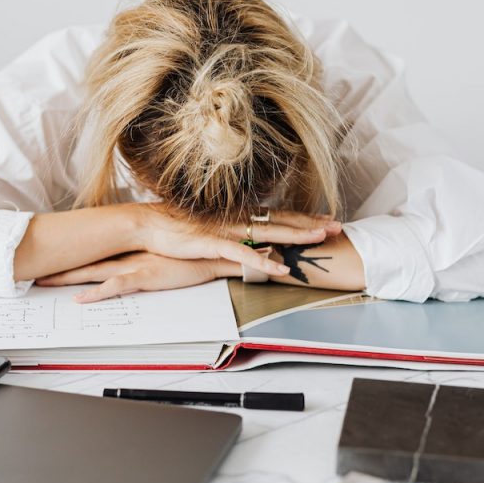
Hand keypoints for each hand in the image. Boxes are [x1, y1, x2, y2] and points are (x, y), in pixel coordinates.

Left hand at [35, 252, 238, 302]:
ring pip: (92, 273)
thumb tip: (137, 262)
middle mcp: (127, 256)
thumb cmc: (191, 255)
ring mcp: (134, 265)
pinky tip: (80, 300)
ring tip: (45, 284)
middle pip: (86, 263)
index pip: (95, 255)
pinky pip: (115, 287)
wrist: (212, 252)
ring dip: (68, 279)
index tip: (50, 261)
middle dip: (59, 268)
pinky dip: (96, 295)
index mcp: (130, 252)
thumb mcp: (163, 257)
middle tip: (34, 272)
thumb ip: (148, 259)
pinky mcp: (144, 276)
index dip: (71, 259)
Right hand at [131, 204, 342, 278]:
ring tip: (320, 239)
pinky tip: (282, 268)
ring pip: (269, 232)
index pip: (276, 214)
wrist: (146, 224)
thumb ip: (227, 232)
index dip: (302, 216)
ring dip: (296, 236)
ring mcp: (226, 230)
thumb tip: (245, 238)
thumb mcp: (207, 228)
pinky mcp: (213, 244)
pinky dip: (265, 262)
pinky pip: (245, 255)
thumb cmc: (173, 227)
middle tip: (337, 226)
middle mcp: (236, 219)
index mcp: (236, 214)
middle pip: (280, 220)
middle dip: (310, 222)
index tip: (324, 217)